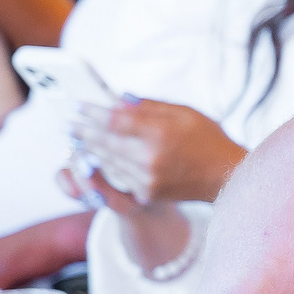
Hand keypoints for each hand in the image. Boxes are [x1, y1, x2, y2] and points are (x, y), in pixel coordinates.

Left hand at [72, 100, 245, 203]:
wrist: (226, 176)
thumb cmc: (208, 139)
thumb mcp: (185, 112)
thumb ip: (150, 106)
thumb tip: (118, 100)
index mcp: (160, 133)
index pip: (115, 120)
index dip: (91, 112)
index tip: (76, 105)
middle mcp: (150, 158)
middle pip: (105, 141)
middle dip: (83, 130)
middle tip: (67, 122)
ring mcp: (147, 179)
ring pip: (107, 161)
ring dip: (91, 148)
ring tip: (78, 137)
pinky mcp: (147, 193)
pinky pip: (119, 176)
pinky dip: (107, 164)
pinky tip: (98, 155)